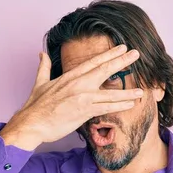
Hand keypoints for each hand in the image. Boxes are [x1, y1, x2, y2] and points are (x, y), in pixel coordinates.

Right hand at [0, 44, 142, 149]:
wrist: (31, 123)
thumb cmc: (35, 107)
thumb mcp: (39, 83)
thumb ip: (44, 67)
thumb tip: (42, 54)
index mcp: (69, 77)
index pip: (92, 62)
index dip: (108, 54)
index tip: (121, 48)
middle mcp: (77, 84)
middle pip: (104, 70)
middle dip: (122, 62)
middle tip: (136, 54)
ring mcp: (82, 97)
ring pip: (109, 92)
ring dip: (127, 91)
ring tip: (141, 90)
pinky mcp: (84, 111)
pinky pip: (106, 108)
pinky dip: (119, 106)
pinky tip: (130, 104)